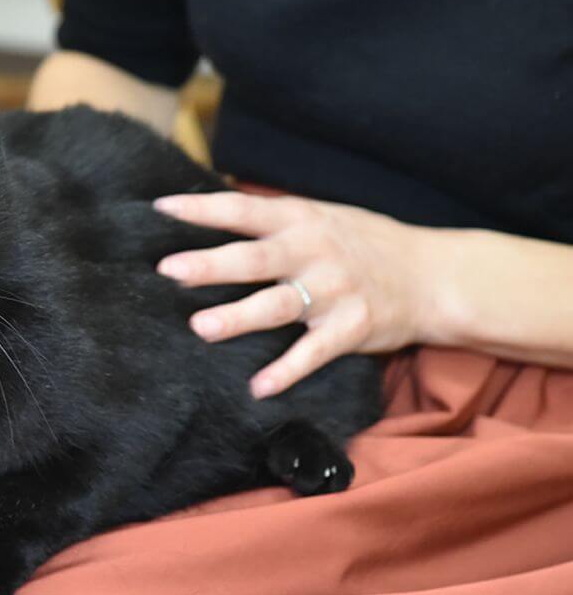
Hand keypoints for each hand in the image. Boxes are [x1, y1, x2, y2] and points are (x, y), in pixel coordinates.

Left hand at [153, 191, 431, 397]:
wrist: (433, 275)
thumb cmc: (363, 243)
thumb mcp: (320, 216)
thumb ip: (272, 217)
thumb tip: (214, 207)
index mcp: (301, 219)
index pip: (243, 209)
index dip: (203, 208)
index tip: (162, 209)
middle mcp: (314, 252)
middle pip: (254, 259)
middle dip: (210, 265)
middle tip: (168, 270)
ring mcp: (333, 290)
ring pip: (277, 305)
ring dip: (237, 317)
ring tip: (199, 327)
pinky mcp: (351, 327)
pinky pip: (314, 353)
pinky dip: (287, 371)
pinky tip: (259, 387)